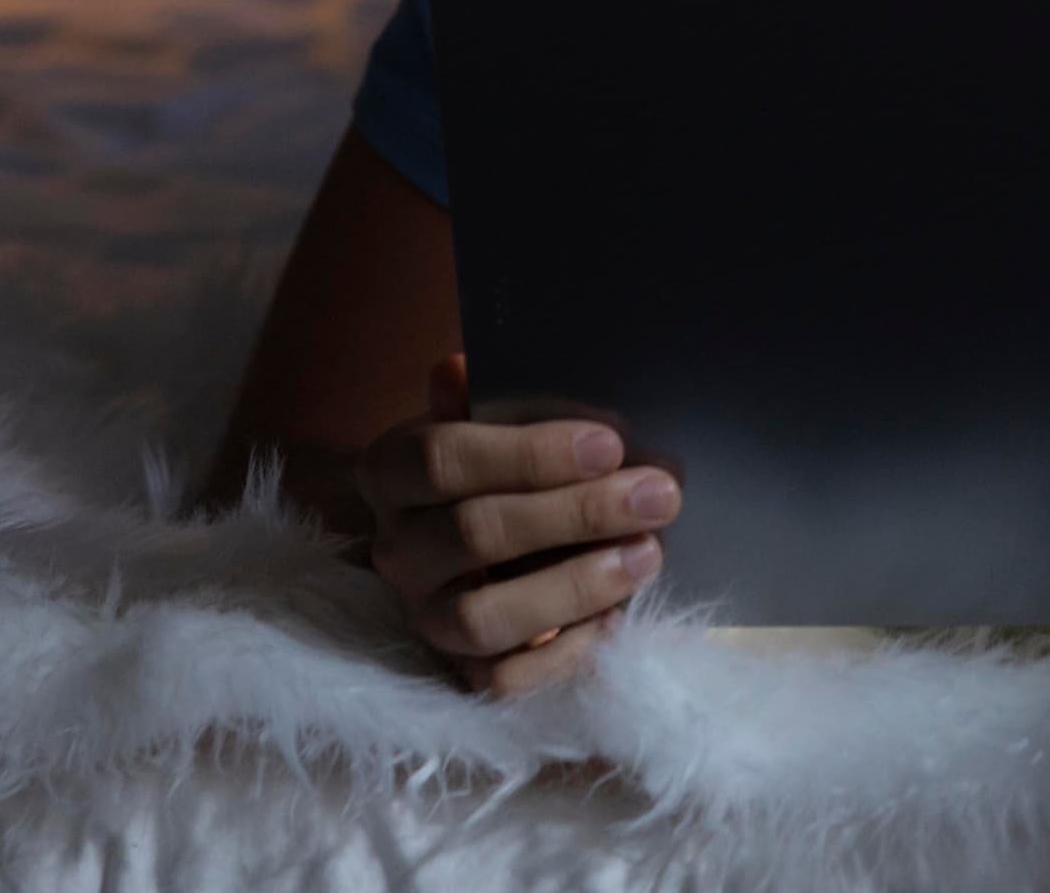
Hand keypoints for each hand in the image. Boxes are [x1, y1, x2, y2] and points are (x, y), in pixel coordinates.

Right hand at [353, 353, 680, 693]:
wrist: (473, 540)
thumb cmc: (496, 467)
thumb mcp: (489, 423)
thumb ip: (485, 402)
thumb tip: (458, 367)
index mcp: (391, 472)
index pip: (442, 459)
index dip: (528, 453)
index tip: (610, 443)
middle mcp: (396, 550)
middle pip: (476, 534)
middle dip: (577, 513)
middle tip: (658, 494)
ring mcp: (423, 617)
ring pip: (482, 618)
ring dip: (574, 585)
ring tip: (647, 554)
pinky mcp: (458, 671)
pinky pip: (502, 680)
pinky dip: (563, 652)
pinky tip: (616, 618)